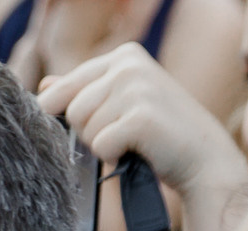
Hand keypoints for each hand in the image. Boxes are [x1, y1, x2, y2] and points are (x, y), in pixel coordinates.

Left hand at [42, 45, 247, 206]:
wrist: (203, 158)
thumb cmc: (158, 134)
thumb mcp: (121, 104)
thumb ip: (84, 91)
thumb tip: (43, 86)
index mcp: (124, 55)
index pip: (66, 86)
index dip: (67, 115)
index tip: (90, 127)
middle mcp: (129, 64)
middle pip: (72, 109)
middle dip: (89, 131)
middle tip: (122, 136)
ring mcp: (136, 87)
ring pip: (83, 127)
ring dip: (103, 144)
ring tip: (132, 142)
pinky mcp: (140, 116)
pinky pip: (100, 145)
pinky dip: (114, 157)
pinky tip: (138, 151)